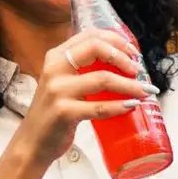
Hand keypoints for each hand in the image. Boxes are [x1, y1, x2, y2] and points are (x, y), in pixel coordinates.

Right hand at [10, 28, 157, 165]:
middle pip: (96, 48)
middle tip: (138, 70)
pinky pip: (100, 107)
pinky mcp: (64, 112)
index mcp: (56, 57)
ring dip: (130, 85)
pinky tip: (131, 106)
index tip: (133, 52)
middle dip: (124, 57)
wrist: (32, 142)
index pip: (90, 36)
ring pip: (103, 79)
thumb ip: (82, 70)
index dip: (116, 40)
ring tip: (145, 91)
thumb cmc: (53, 113)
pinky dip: (120, 106)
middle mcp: (54, 68)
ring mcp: (57, 90)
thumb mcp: (62, 83)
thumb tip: (121, 65)